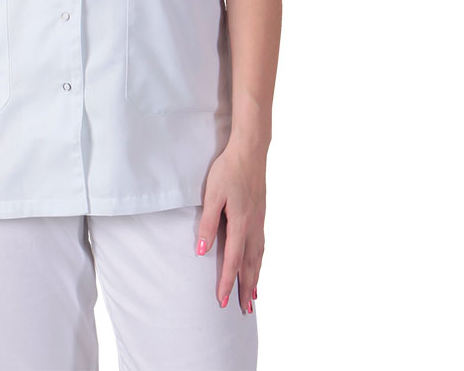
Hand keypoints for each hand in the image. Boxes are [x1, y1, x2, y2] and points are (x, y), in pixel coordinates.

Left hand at [196, 138, 265, 312]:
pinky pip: (262, 245)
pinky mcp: (260, 214)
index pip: (232, 260)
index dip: (226, 282)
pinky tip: (258, 264)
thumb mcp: (212, 195)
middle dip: (245, 288)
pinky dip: (260, 261)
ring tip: (253, 296)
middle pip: (250, 265)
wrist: (250, 151)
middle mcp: (253, 226)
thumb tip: (201, 251)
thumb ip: (207, 223)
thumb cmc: (228, 170)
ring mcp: (259, 220)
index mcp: (239, 223)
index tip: (221, 301)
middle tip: (243, 311)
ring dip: (255, 278)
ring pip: (258, 256)